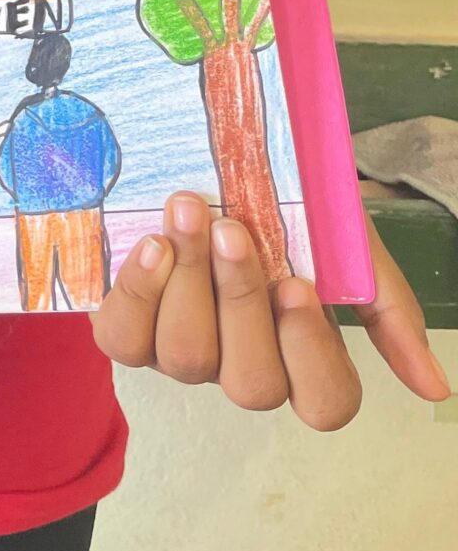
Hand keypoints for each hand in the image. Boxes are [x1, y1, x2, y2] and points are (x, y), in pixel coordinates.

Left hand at [93, 192, 448, 429]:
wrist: (217, 147)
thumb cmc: (288, 201)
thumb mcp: (345, 241)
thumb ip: (387, 307)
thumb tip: (434, 386)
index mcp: (303, 351)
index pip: (324, 403)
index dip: (310, 353)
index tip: (298, 281)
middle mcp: (242, 363)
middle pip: (251, 384)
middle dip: (239, 301)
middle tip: (232, 229)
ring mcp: (181, 350)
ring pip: (186, 360)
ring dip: (187, 282)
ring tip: (188, 213)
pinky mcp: (127, 326)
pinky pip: (124, 339)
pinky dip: (137, 292)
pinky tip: (151, 244)